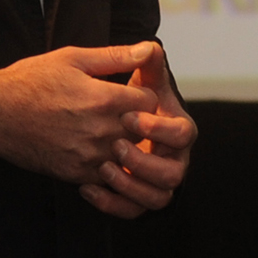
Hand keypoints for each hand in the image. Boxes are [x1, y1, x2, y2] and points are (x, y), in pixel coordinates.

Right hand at [0, 42, 163, 185]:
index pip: (150, 102)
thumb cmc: (29, 82)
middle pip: (144, 131)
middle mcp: (102, 130)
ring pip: (128, 155)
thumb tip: (149, 49)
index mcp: (105, 99)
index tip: (129, 93)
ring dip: (123, 144)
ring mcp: (89, 155)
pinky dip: (106, 164)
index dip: (142, 96)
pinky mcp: (76, 173)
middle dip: (138, 121)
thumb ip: (115, 57)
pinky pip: (107, 176)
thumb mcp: (72, 59)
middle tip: (119, 113)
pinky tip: (91, 148)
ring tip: (104, 130)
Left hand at [76, 42, 195, 219]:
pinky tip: (87, 187)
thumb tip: (150, 46)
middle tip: (116, 145)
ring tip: (103, 168)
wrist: (74, 118)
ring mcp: (152, 179)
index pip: (183, 133)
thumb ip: (139, 63)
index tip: (130, 118)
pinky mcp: (132, 196)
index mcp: (173, 127)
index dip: (160, 129)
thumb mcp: (121, 75)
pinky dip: (112, 204)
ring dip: (132, 185)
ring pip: (157, 197)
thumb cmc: (104, 94)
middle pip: (175, 173)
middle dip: (146, 162)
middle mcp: (170, 157)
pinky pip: (131, 211)